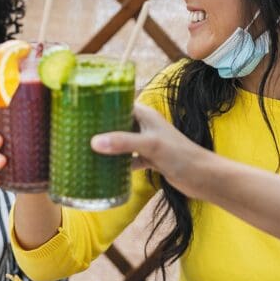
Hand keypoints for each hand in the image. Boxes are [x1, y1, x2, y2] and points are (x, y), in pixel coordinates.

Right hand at [90, 103, 208, 196]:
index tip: (81, 109)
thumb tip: (94, 142)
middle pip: (118, 123)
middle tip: (77, 132)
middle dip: (100, 128)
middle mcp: (145, 126)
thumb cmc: (181, 155)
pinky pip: (129, 159)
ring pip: (122, 142)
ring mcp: (147, 143)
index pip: (119, 103)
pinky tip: (105, 170)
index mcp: (145, 115)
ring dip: (108, 147)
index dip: (102, 104)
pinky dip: (118, 164)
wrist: (202, 177)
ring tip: (86, 150)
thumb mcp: (149, 145)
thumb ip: (123, 142)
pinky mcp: (150, 159)